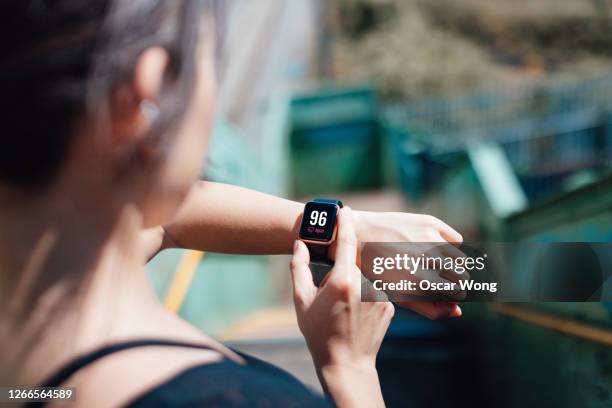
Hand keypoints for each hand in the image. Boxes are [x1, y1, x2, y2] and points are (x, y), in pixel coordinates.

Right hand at [290, 207, 391, 407]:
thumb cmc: (319, 333)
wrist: (346, 364)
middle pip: (353, 265)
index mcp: (344, 280)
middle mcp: (367, 284)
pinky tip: (355, 317)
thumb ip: (299, 268)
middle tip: (330, 297)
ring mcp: (382, 295)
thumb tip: (300, 245)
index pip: (348, 242)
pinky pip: (375, 293)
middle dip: (341, 274)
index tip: (345, 210)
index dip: (346, 223)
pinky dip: (365, 299)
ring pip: (365, 279)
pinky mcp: (390, 306)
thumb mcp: (301, 300)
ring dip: (354, 287)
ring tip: (343, 312)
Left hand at [333, 210, 463, 318]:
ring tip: (437, 266)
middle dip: (456, 281)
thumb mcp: (398, 294)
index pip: (458, 293)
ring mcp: (429, 239)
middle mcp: (427, 259)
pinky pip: (457, 239)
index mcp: (417, 281)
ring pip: (461, 259)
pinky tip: (435, 249)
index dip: (455, 295)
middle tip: (443, 280)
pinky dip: (451, 246)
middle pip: (462, 276)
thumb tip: (457, 312)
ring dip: (454, 265)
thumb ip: (429, 308)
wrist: (356, 235)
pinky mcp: (429, 222)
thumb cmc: (376, 270)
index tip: (449, 294)